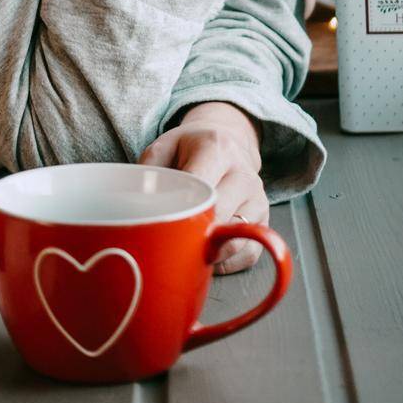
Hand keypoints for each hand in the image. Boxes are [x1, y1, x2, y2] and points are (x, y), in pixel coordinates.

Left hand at [138, 104, 268, 275]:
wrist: (228, 140)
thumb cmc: (190, 148)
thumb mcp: (164, 146)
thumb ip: (148, 172)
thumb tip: (138, 209)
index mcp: (217, 149)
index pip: (201, 186)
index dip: (181, 209)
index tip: (163, 222)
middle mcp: (244, 174)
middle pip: (219, 216)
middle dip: (192, 233)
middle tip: (169, 239)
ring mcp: (258, 200)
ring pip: (236, 240)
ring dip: (209, 251)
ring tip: (187, 248)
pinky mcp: (264, 222)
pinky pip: (248, 254)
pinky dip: (226, 263)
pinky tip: (207, 254)